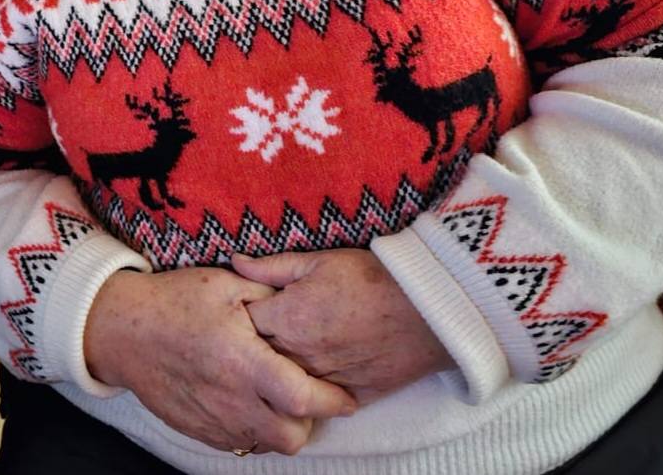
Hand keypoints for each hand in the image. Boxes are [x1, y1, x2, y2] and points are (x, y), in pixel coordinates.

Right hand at [83, 266, 355, 454]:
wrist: (124, 329)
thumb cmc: (174, 301)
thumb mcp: (225, 285)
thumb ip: (268, 294)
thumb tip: (300, 301)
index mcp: (243, 361)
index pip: (304, 398)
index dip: (333, 400)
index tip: (346, 395)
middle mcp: (231, 399)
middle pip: (293, 436)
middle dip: (310, 420)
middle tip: (308, 394)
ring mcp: (214, 420)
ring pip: (268, 444)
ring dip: (281, 426)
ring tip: (278, 396)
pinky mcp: (199, 430)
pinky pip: (240, 443)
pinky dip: (254, 429)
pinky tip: (249, 401)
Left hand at [233, 250, 452, 402]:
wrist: (426, 310)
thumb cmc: (372, 278)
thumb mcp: (318, 261)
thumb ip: (272, 267)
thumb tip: (235, 262)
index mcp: (286, 319)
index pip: (242, 324)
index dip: (239, 316)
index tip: (240, 310)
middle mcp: (299, 356)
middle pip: (259, 358)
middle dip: (252, 348)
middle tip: (255, 335)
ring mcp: (323, 380)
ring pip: (286, 384)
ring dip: (280, 372)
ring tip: (284, 356)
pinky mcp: (350, 396)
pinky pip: (320, 401)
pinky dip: (313, 391)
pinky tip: (311, 379)